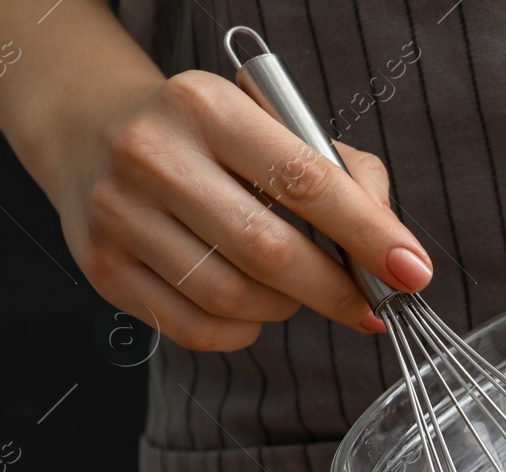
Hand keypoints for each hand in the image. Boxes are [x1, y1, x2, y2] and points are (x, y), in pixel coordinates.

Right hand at [50, 70, 431, 350]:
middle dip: (335, 289)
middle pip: (268, 251)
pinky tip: (252, 305)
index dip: (368, 235)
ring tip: (297, 290)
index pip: (305, 181)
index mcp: (206, 108)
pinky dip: (244, 330)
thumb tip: (391, 248)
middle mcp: (152, 156)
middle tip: (367, 304)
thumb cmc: (209, 137)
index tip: (412, 271)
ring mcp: (119, 215)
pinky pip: (197, 329)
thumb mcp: (274, 125)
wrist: (93, 130)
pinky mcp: (104, 269)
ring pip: (233, 297)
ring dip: (287, 308)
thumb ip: (345, 174)